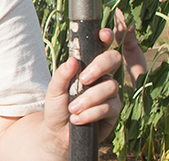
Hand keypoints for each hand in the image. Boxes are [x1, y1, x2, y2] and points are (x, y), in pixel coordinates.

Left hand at [44, 28, 121, 145]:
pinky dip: (91, 113)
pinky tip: (78, 119)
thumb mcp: (54, 89)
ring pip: (109, 86)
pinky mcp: (114, 111)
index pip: (101, 48)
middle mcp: (103, 77)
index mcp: (88, 67)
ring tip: (73, 109)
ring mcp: (110, 93)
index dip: (106, 38)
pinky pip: (109, 107)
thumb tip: (72, 60)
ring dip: (88, 99)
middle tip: (83, 80)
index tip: (104, 35)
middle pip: (114, 60)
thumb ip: (62, 74)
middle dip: (99, 67)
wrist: (59, 133)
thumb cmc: (57, 107)